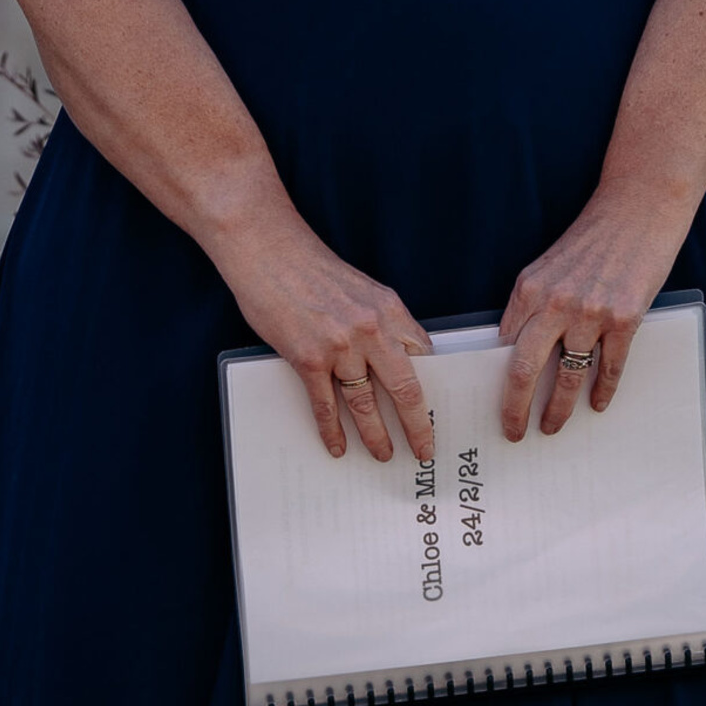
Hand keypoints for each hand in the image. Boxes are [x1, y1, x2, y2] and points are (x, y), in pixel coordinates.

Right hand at [220, 221, 434, 464]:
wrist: (269, 250)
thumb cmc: (311, 268)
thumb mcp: (361, 288)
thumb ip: (380, 321)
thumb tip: (395, 357)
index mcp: (389, 308)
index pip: (422, 355)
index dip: (432, 385)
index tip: (437, 408)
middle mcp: (370, 329)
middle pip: (405, 389)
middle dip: (418, 425)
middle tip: (425, 449)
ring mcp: (339, 346)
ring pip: (365, 403)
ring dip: (376, 435)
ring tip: (384, 454)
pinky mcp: (307, 358)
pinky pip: (326, 405)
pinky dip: (332, 431)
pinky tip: (337, 446)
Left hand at [496, 199, 685, 440]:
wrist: (637, 210)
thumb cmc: (592, 239)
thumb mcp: (548, 266)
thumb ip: (532, 304)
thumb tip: (515, 348)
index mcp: (529, 288)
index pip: (505, 346)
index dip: (497, 379)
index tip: (494, 403)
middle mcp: (555, 303)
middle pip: (524, 370)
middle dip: (515, 409)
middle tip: (513, 432)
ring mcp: (591, 313)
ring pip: (567, 377)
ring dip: (559, 409)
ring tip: (553, 427)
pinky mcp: (625, 319)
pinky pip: (609, 367)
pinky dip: (603, 391)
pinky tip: (598, 405)